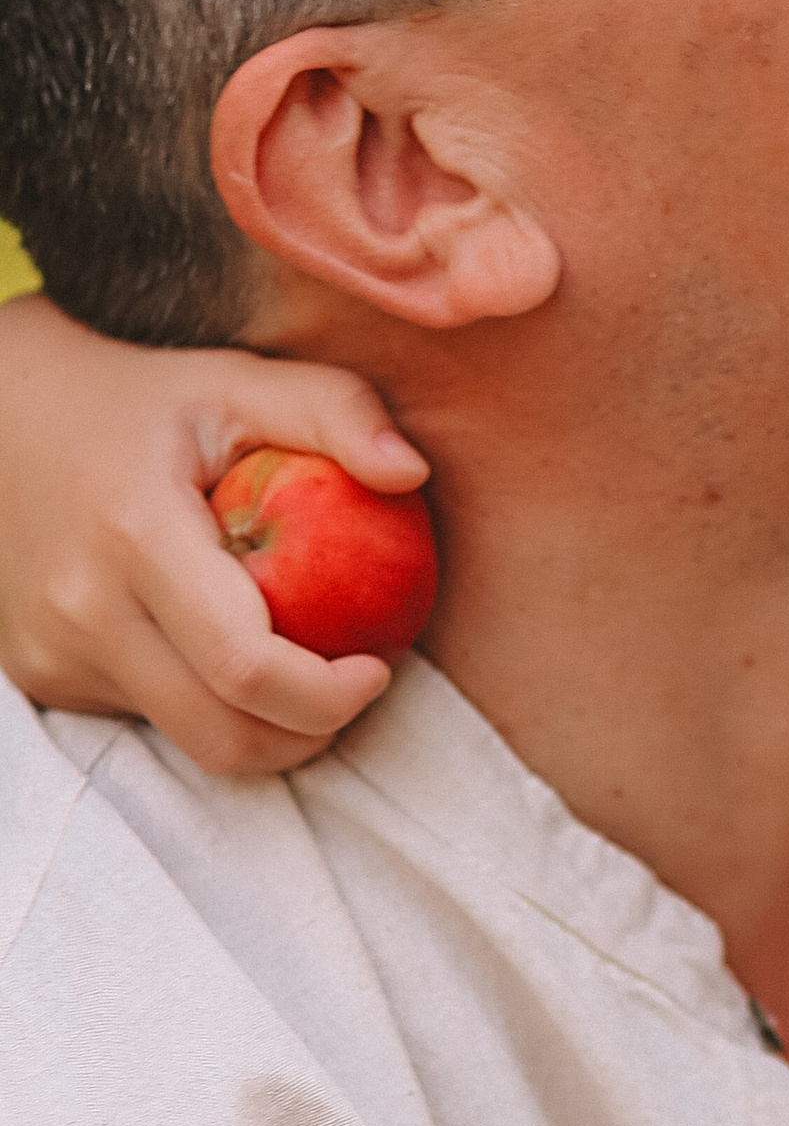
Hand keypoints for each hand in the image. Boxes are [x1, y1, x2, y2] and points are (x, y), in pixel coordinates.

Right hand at [0, 293, 427, 772]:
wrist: (6, 418)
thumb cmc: (143, 402)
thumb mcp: (237, 382)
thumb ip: (334, 410)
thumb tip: (412, 471)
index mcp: (136, 536)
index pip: (246, 667)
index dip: (329, 696)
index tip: (378, 667)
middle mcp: (84, 610)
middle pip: (224, 737)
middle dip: (312, 733)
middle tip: (355, 684)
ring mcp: (55, 654)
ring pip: (191, 744)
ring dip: (265, 728)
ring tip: (303, 669)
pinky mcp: (43, 677)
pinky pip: (151, 721)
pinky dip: (205, 703)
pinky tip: (220, 649)